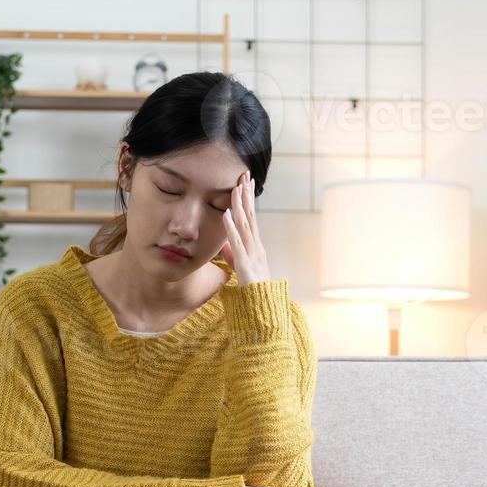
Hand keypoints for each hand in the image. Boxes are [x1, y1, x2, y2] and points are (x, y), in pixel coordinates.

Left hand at [219, 170, 272, 285]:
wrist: (262, 312)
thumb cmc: (253, 292)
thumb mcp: (240, 269)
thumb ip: (233, 255)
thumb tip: (224, 244)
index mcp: (256, 247)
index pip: (252, 218)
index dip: (248, 200)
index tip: (245, 182)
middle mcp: (256, 247)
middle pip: (251, 216)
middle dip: (247, 195)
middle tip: (244, 174)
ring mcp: (252, 255)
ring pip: (246, 225)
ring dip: (240, 205)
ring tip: (235, 188)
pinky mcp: (245, 265)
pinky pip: (236, 243)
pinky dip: (231, 228)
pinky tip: (226, 214)